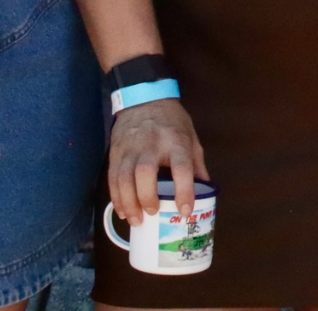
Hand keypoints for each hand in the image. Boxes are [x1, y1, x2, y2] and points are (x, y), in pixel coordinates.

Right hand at [107, 97, 206, 228]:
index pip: (182, 167)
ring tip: (136, 220)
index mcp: (176, 141)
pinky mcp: (115, 152)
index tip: (185, 211)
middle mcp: (152, 144)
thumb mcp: (191, 137)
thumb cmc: (172, 121)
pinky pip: (112, 178)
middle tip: (153, 213)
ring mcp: (131, 148)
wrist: (144, 98)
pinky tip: (122, 211)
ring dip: (128, 202)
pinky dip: (116, 198)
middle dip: (147, 197)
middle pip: (145, 173)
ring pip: (124, 178)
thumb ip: (196, 165)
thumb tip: (205, 193)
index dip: (184, 191)